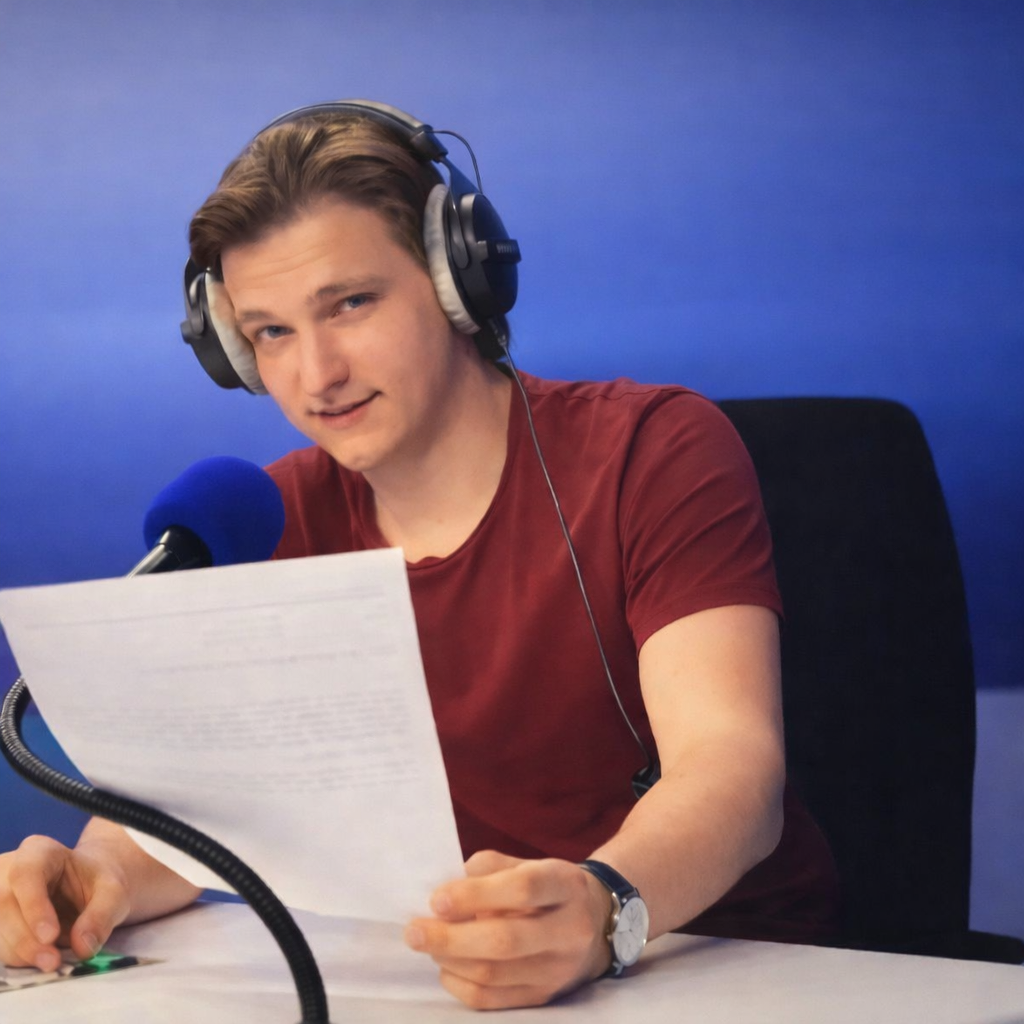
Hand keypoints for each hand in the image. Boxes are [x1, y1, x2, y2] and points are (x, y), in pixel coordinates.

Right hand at [0, 835, 130, 970]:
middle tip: (53, 962)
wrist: (85, 890)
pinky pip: (0, 944)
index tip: (50, 936)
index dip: (33, 906)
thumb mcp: (113, 891)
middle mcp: (9, 870)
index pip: (26, 874)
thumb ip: (102, 915)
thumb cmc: (96, 883)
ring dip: (22, 953)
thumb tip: (83, 946)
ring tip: (53, 962)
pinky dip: (20, 957)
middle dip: (26, 939)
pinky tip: (42, 958)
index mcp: (38, 851)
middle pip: (5, 905)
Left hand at [404, 851, 612, 1008]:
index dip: (476, 894)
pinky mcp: (545, 996)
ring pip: (494, 974)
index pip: (523, 889)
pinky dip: (460, 983)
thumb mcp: (528, 863)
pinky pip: (493, 1000)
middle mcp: (569, 929)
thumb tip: (445, 892)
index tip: (437, 899)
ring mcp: (559, 968)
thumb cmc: (548, 888)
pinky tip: (447, 966)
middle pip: (505, 940)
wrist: (596, 923)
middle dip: (451, 938)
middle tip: (414, 930)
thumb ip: (488, 868)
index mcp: (566, 885)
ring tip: (427, 944)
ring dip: (450, 960)